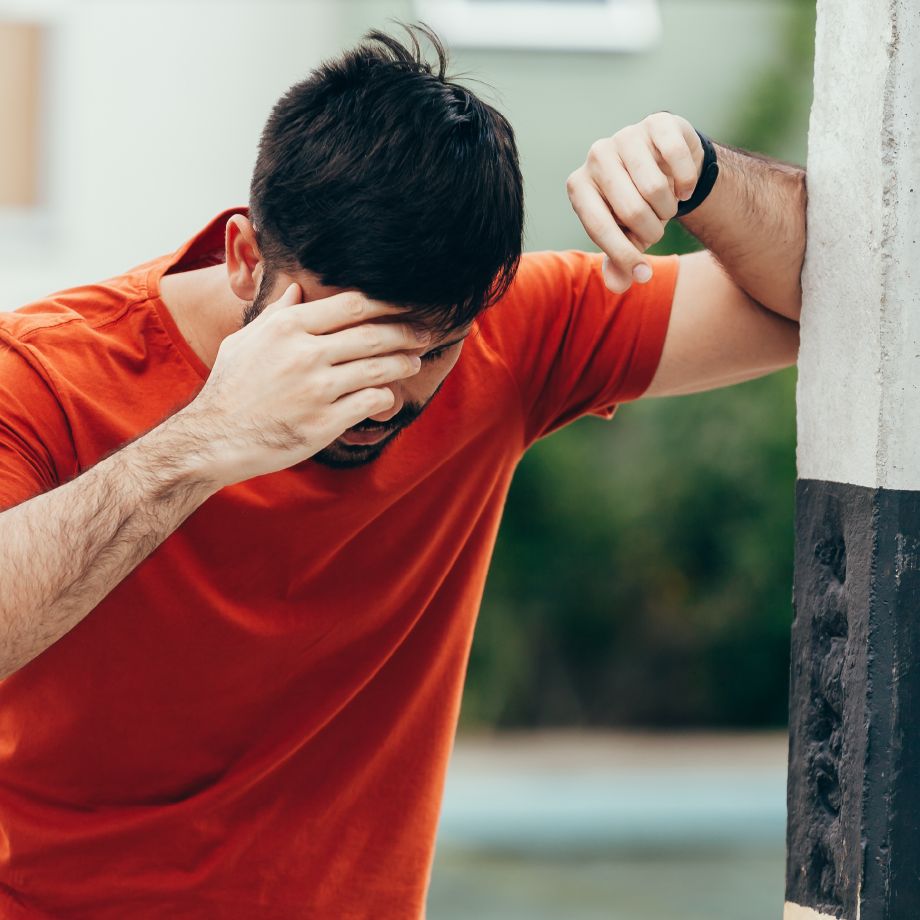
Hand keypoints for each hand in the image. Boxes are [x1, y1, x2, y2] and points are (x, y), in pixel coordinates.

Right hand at [175, 284, 425, 485]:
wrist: (214, 438)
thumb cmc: (229, 388)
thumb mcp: (245, 341)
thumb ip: (276, 314)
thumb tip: (296, 288)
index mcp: (287, 328)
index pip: (351, 305)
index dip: (386, 304)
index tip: (404, 306)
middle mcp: (305, 354)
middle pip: (372, 334)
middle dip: (405, 333)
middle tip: (424, 333)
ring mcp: (316, 390)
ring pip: (377, 368)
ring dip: (402, 363)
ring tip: (414, 361)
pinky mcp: (324, 423)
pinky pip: (370, 402)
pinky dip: (385, 397)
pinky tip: (388, 395)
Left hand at [566, 112, 703, 292]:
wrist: (664, 167)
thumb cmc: (635, 208)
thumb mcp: (624, 238)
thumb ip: (619, 263)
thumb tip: (619, 285)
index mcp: (578, 186)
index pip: (599, 227)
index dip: (624, 255)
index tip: (643, 274)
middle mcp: (596, 156)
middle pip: (632, 211)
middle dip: (652, 230)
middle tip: (656, 227)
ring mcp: (626, 135)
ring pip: (656, 189)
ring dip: (669, 209)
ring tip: (665, 206)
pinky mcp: (658, 122)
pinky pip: (678, 160)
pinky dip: (687, 184)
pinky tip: (682, 187)